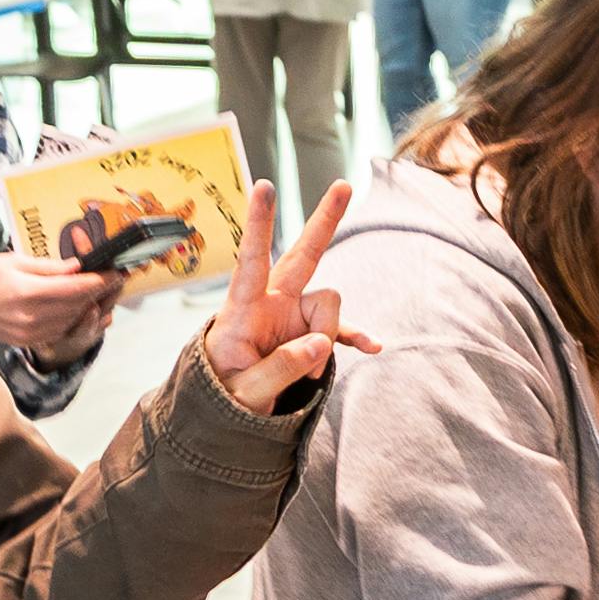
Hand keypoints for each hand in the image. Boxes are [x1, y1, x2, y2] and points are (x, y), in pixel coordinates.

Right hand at [0, 250, 118, 358]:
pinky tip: (76, 305)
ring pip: (72, 319)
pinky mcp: (28, 341)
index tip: (117, 272)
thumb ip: (50, 267)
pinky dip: (71, 317)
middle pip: (78, 305)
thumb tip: (78, 267)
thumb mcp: (14, 261)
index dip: (101, 280)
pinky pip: (59, 329)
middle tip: (115, 278)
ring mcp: (30, 333)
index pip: (76, 288)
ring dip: (88, 305)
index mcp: (28, 293)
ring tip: (99, 289)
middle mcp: (32, 317)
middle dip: (99, 291)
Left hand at [199, 178, 359, 406]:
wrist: (228, 413)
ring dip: (326, 338)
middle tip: (343, 186)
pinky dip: (355, 337)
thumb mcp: (245, 394)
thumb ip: (281, 369)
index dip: (259, 224)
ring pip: (329, 304)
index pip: (252, 261)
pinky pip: (342, 329)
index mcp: (243, 310)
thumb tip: (319, 343)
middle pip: (303, 255)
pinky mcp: (311, 334)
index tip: (264, 187)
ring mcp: (294, 316)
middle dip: (324, 221)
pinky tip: (372, 347)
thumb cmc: (226, 396)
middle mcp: (272, 303)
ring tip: (308, 376)